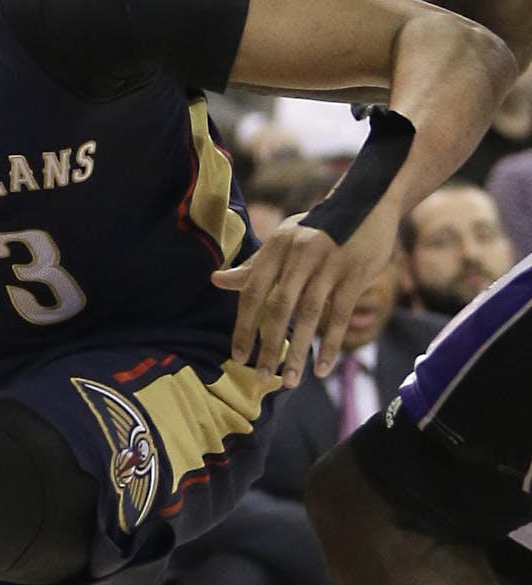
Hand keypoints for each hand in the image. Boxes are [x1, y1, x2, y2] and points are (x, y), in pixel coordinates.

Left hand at [211, 205, 398, 387]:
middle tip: (262, 378)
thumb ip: (254, 265)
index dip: (244, 326)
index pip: (252, 292)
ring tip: (290, 381)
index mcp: (276, 247)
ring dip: (298, 352)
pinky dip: (331, 345)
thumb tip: (216, 281)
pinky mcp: (355, 274)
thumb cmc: (318, 228)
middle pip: (278, 308)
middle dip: (268, 346)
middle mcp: (299, 255)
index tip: (237, 356)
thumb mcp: (283, 239)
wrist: (368, 202)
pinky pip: (340, 316)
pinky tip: (322, 368)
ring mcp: (328, 264)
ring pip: (309, 316)